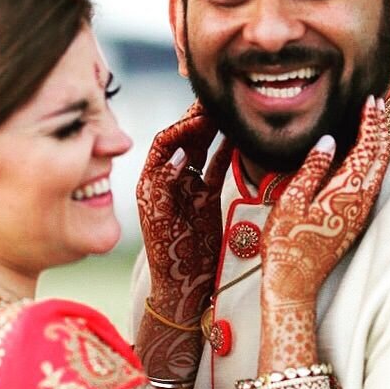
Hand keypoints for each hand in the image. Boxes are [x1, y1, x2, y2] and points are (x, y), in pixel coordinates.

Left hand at [136, 102, 230, 317]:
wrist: (183, 284)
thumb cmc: (168, 254)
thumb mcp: (162, 214)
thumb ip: (167, 181)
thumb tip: (179, 154)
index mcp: (151, 181)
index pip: (164, 142)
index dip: (181, 127)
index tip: (199, 117)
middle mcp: (168, 180)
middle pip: (184, 140)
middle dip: (199, 121)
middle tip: (217, 104)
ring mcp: (189, 187)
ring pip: (202, 150)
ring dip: (213, 131)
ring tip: (228, 112)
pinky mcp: (207, 197)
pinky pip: (217, 167)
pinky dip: (227, 151)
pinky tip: (238, 136)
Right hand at [261, 96, 389, 306]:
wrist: (294, 282)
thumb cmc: (287, 242)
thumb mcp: (291, 200)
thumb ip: (312, 168)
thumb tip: (328, 140)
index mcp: (346, 190)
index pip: (366, 147)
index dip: (370, 122)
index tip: (370, 100)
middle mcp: (361, 200)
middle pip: (379, 156)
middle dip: (380, 127)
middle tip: (376, 104)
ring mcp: (361, 212)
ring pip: (379, 170)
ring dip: (378, 144)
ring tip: (374, 123)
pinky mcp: (356, 220)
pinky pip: (372, 182)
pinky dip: (373, 161)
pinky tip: (365, 156)